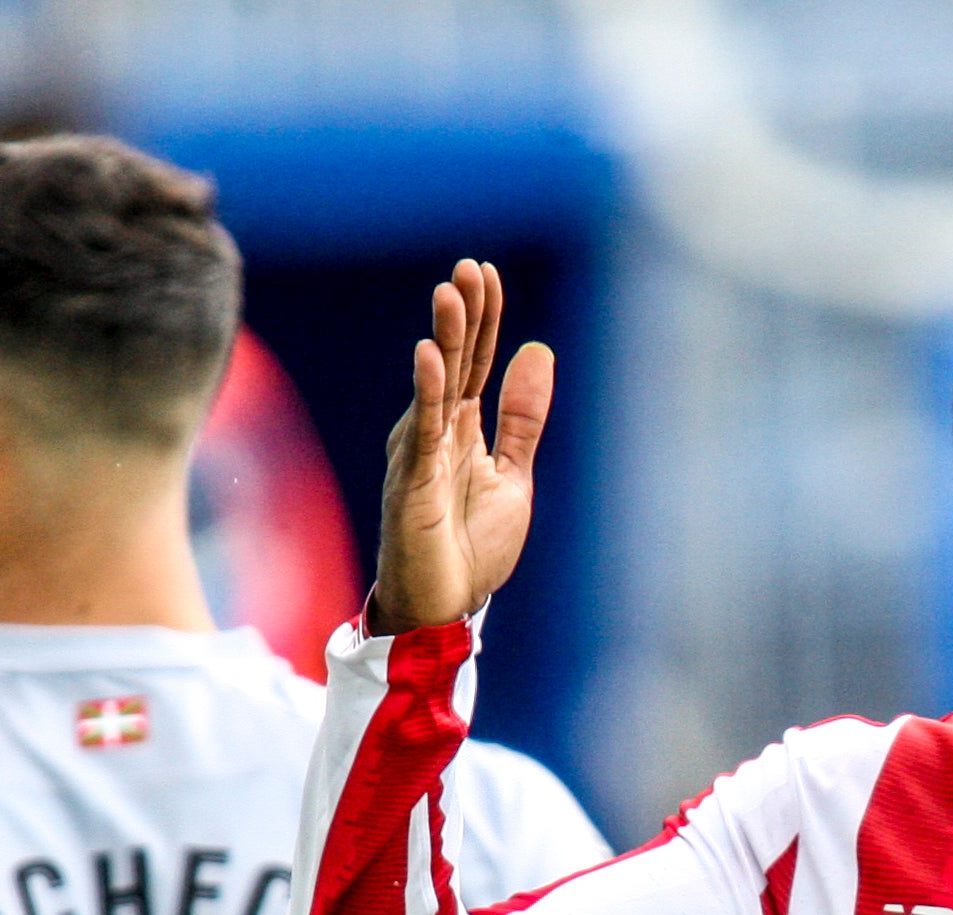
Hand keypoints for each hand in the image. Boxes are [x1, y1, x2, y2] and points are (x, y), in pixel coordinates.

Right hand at [367, 260, 553, 634]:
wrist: (442, 608)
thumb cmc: (469, 547)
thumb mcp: (513, 474)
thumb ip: (522, 418)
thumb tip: (538, 351)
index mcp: (460, 429)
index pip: (474, 362)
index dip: (484, 319)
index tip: (487, 274)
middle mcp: (436, 432)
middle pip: (454, 362)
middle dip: (464, 314)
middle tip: (470, 268)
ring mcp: (421, 454)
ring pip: (436, 386)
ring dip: (446, 338)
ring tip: (452, 292)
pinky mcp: (414, 481)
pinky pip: (424, 430)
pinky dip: (427, 391)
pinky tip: (431, 354)